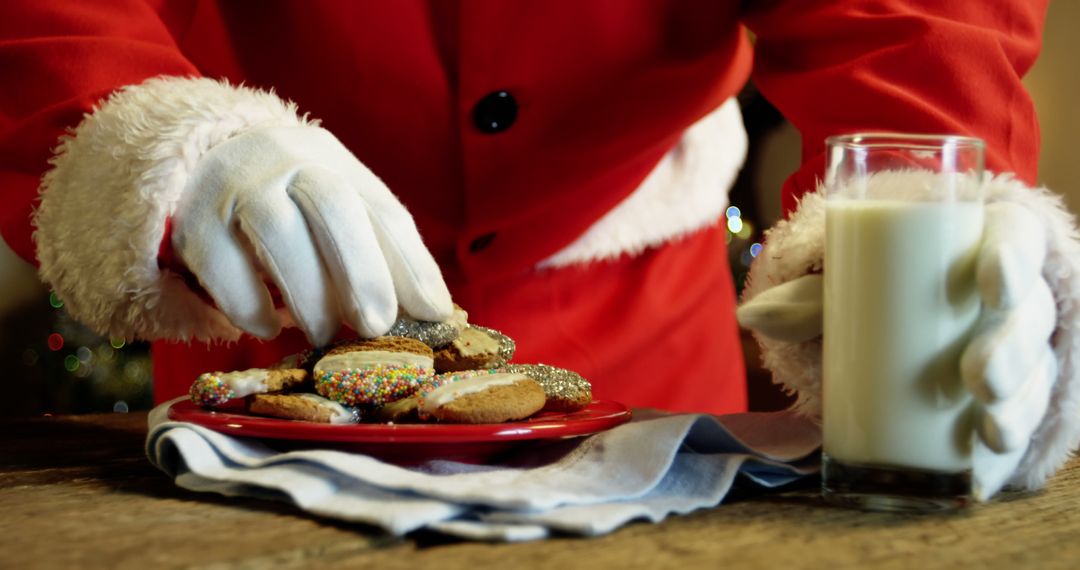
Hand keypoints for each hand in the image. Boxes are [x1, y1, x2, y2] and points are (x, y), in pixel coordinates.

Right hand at [171, 125, 452, 345]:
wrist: (202, 163)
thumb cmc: (291, 204)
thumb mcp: (340, 214)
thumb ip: (382, 254)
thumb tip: (434, 313)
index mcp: (337, 163)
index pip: (384, 210)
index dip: (413, 265)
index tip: (434, 314)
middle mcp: (289, 164)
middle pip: (333, 205)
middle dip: (362, 270)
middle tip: (378, 325)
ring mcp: (237, 187)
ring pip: (277, 231)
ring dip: (309, 294)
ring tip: (326, 335)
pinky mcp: (193, 222)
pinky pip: (221, 264)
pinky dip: (248, 304)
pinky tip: (268, 328)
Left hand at [737, 202, 1055, 499]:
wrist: (886, 338)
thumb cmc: (874, 296)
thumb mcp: (846, 290)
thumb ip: (807, 299)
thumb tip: (752, 316)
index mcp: (981, 248)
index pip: (1016, 238)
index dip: (1013, 257)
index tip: (989, 282)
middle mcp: (1013, 301)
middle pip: (1031, 316)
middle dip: (1012, 349)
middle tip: (977, 377)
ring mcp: (1020, 356)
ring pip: (1036, 375)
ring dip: (1019, 406)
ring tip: (989, 430)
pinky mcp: (1011, 405)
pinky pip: (1023, 427)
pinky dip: (1005, 453)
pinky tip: (986, 473)